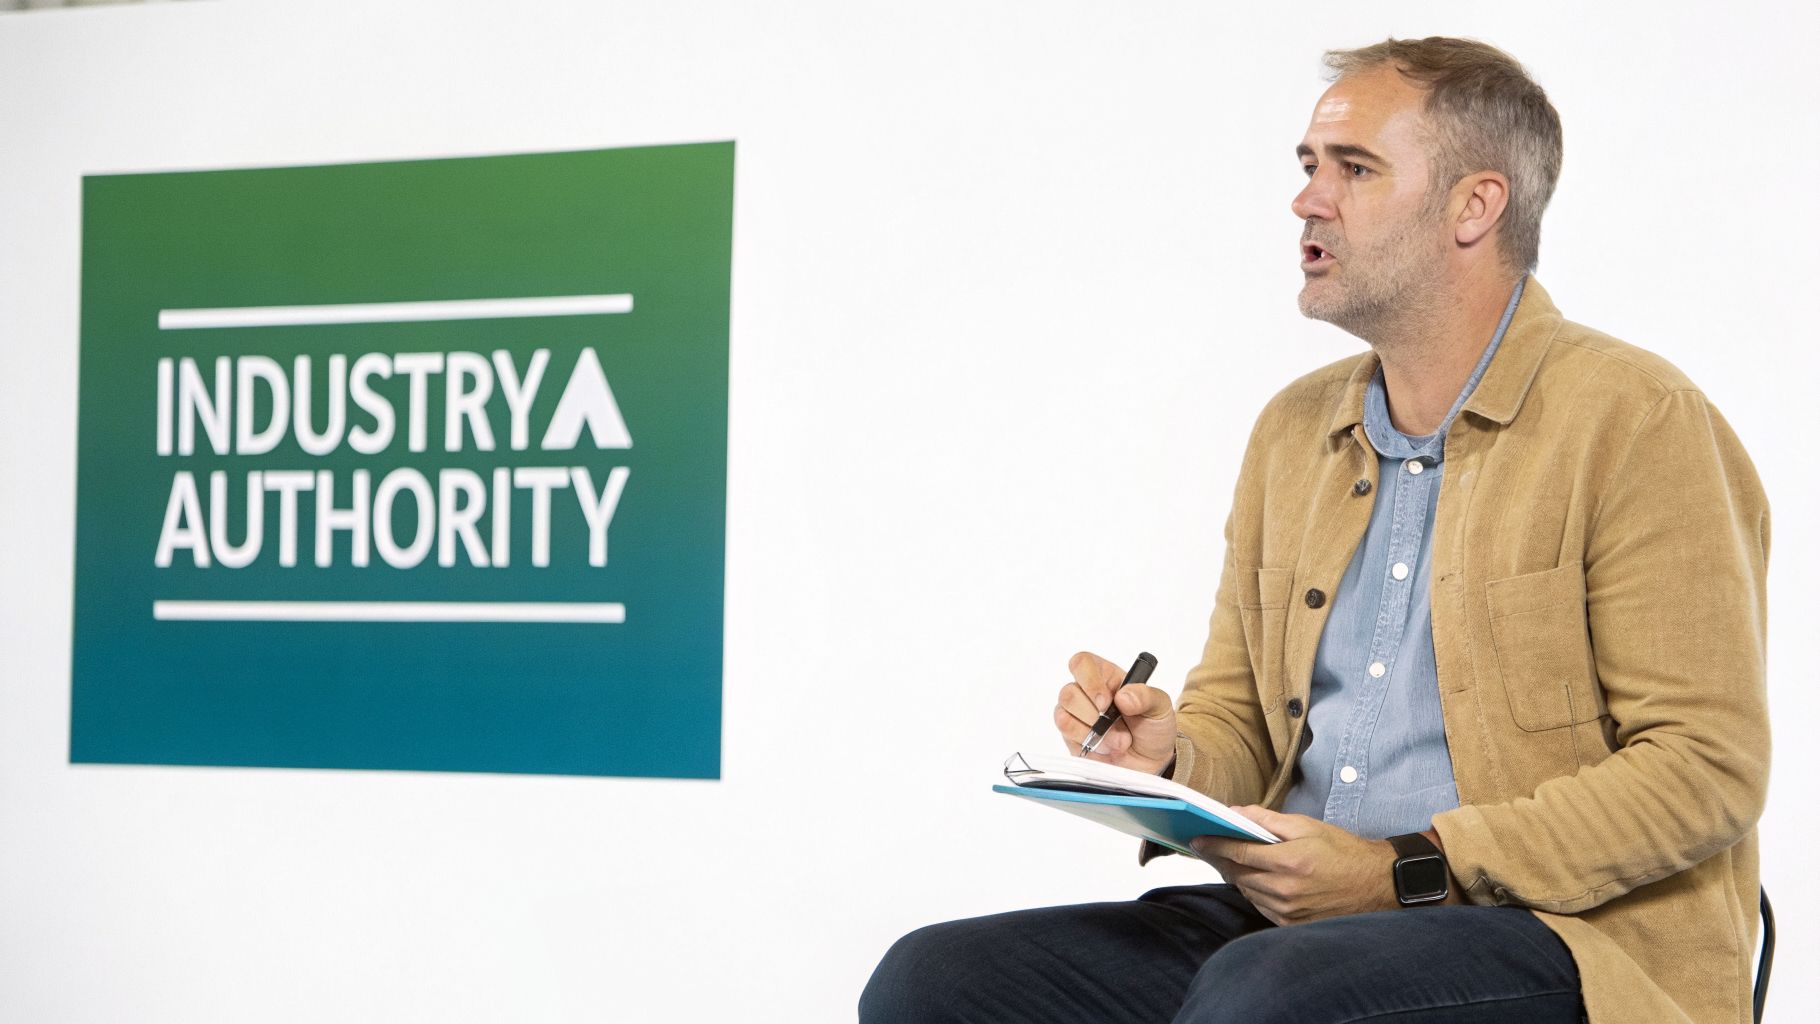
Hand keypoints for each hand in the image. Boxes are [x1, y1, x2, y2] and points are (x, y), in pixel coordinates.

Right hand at [1053, 651, 1175, 774]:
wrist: (1152, 762)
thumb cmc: (1153, 728)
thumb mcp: (1160, 707)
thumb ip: (1146, 696)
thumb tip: (1122, 696)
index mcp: (1106, 676)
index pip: (1082, 663)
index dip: (1089, 680)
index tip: (1107, 702)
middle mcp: (1086, 692)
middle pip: (1068, 692)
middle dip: (1094, 715)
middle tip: (1118, 726)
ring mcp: (1076, 715)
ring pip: (1064, 714)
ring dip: (1095, 732)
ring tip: (1119, 741)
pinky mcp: (1072, 737)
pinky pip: (1067, 735)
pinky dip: (1090, 742)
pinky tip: (1107, 747)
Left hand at [1190, 806, 1398, 925]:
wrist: (1376, 885)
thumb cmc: (1343, 851)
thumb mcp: (1307, 826)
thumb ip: (1267, 820)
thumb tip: (1236, 812)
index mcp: (1288, 862)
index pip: (1237, 853)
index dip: (1213, 845)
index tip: (1196, 839)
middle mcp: (1285, 891)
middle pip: (1236, 874)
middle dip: (1220, 859)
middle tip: (1207, 846)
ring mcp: (1287, 912)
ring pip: (1246, 891)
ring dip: (1235, 875)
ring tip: (1229, 860)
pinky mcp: (1291, 925)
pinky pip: (1260, 906)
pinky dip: (1253, 891)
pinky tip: (1253, 878)